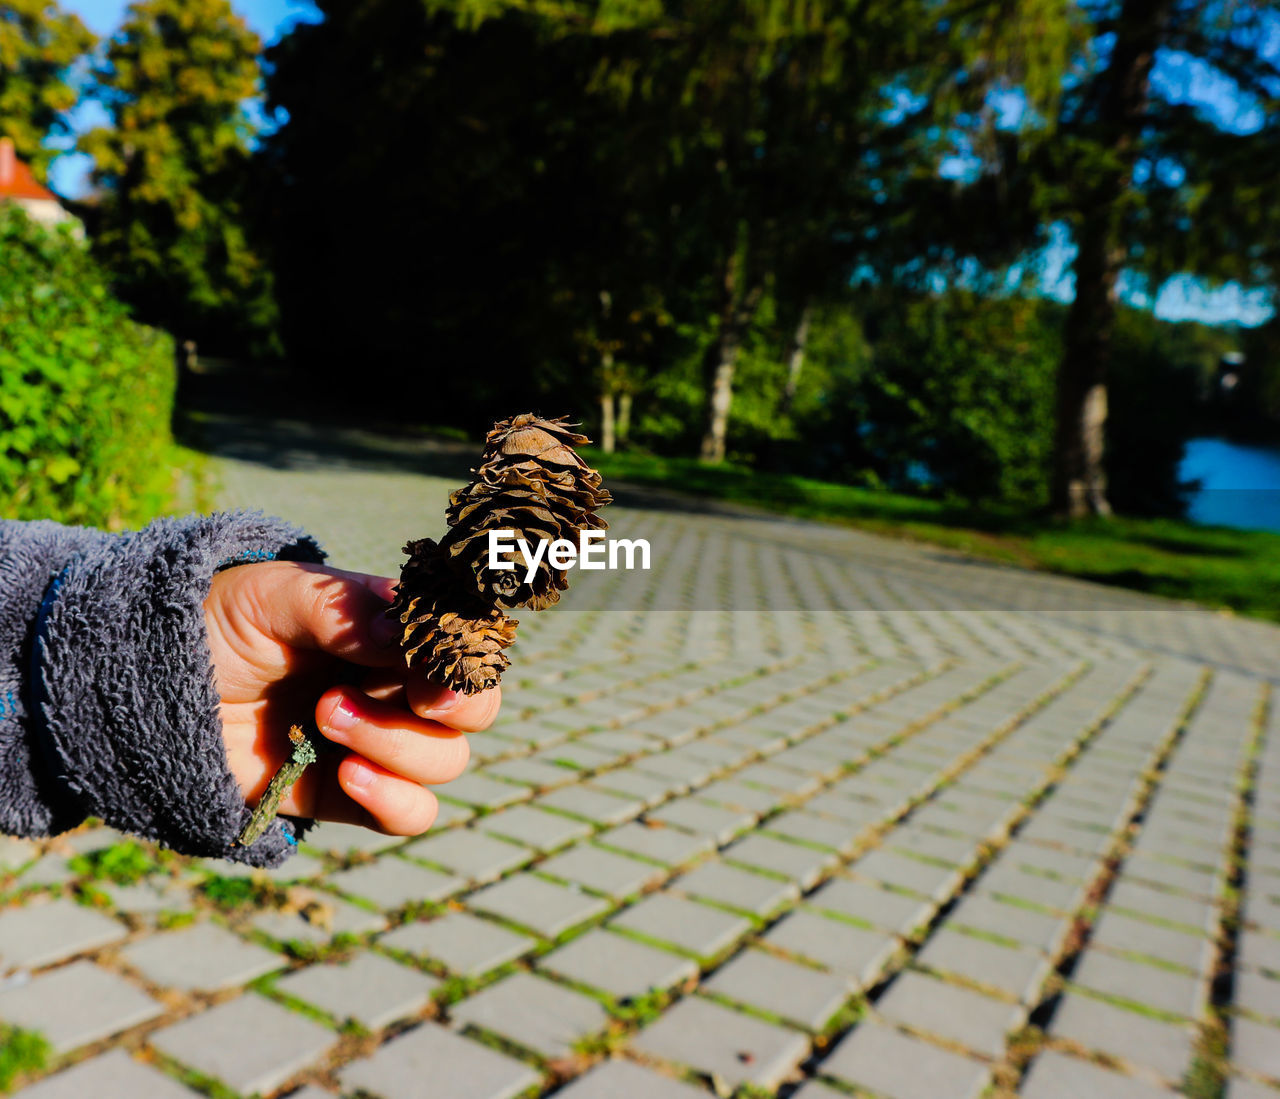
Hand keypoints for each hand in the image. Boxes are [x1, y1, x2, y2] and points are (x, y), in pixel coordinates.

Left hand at [203, 561, 498, 834]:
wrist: (149, 690)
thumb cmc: (217, 625)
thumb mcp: (273, 595)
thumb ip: (342, 608)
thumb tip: (403, 631)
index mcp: (392, 631)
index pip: (463, 642)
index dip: (466, 654)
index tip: (441, 658)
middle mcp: (395, 687)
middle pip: (476, 707)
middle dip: (461, 704)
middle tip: (425, 697)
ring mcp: (376, 743)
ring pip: (445, 761)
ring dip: (398, 743)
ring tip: (326, 717)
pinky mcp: (348, 796)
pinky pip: (410, 813)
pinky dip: (393, 799)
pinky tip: (346, 774)